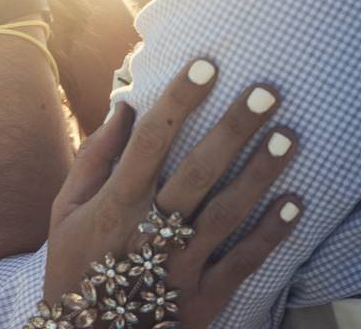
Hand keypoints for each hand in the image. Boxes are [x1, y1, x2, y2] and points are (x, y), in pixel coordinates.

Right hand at [45, 59, 302, 326]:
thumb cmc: (74, 264)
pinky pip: (242, 261)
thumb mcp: (65, 209)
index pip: (151, 142)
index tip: (205, 66)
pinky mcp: (202, 295)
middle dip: (233, 129)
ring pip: (226, 212)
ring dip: (260, 173)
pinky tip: (294, 204)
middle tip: (266, 92)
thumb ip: (94, 157)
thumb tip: (125, 108)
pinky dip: (269, 234)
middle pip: (197, 171)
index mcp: (116, 203)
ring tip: (290, 136)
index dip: (178, 101)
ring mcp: (179, 263)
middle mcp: (151, 229)